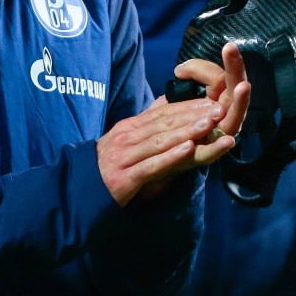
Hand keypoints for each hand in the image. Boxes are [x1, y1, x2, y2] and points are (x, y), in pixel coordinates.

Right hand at [98, 43, 249, 205]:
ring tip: (208, 125)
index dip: (187, 107)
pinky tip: (187, 149)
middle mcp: (126, 139)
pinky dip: (170, 157)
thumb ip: (146, 129)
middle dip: (192, 116)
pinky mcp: (124, 178)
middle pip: (163, 123)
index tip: (209, 102)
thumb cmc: (106, 168)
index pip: (161, 113)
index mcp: (129, 128)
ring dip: (186, 132)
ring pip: (159, 141)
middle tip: (217, 109)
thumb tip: (169, 109)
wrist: (78, 193)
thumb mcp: (125, 143)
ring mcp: (124, 157)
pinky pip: (151, 166)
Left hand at [174, 41, 250, 147]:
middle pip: (234, 86)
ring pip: (234, 114)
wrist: (161, 156)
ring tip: (242, 87)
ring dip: (239, 100)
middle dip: (234, 67)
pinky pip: (218, 149)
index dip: (200, 68)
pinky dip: (222, 145)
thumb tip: (181, 71)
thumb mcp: (176, 97)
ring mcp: (220, 133)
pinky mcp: (209, 154)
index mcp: (218, 98)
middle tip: (230, 47)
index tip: (179, 71)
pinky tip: (229, 139)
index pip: (217, 75)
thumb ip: (184, 84)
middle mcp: (225, 113)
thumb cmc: (174, 123)